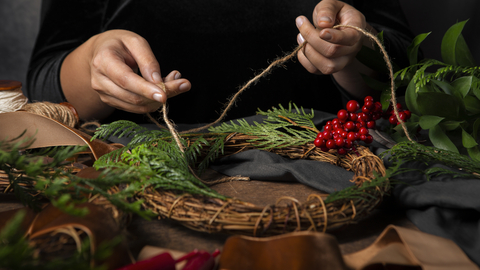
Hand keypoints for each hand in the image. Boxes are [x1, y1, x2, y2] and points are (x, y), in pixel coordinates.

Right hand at [61, 30, 190, 119]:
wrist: (101, 52)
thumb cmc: (120, 44)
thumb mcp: (136, 42)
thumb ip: (148, 61)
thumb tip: (158, 82)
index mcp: (103, 61)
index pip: (126, 80)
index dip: (146, 90)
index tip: (164, 95)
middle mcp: (100, 81)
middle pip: (133, 97)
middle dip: (160, 95)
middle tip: (183, 84)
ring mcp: (104, 94)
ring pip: (136, 106)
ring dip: (159, 99)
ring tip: (173, 83)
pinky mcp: (111, 102)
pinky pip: (136, 108)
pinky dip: (152, 102)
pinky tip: (160, 89)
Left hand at [295, 0, 378, 98]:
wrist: (338, 28)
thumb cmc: (336, 14)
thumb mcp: (333, 4)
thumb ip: (328, 9)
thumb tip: (323, 23)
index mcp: (356, 30)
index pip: (350, 38)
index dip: (335, 37)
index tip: (321, 31)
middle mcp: (352, 49)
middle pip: (332, 51)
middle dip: (312, 37)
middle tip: (301, 22)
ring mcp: (342, 62)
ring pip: (326, 66)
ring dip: (307, 51)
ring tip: (300, 36)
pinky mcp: (329, 68)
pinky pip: (315, 70)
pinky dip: (303, 59)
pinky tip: (302, 45)